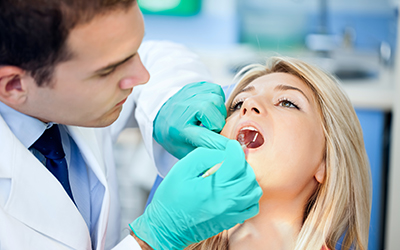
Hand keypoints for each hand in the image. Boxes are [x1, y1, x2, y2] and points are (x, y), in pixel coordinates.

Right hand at [129, 140, 261, 249]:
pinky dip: (249, 195)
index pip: (237, 162)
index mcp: (213, 187)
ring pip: (254, 191)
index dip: (235, 149)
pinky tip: (237, 189)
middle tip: (230, 159)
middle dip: (241, 163)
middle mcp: (226, 202)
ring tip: (234, 174)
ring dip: (248, 178)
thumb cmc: (171, 198)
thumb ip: (206, 156)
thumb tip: (224, 153)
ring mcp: (231, 213)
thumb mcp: (183, 169)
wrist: (166, 226)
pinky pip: (252, 206)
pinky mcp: (231, 221)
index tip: (229, 146)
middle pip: (249, 176)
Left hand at [153, 81, 228, 158]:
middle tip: (212, 129)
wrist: (162, 116)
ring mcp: (188, 94)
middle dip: (218, 122)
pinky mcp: (195, 86)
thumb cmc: (175, 136)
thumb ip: (204, 155)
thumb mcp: (185, 151)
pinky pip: (216, 90)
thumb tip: (225, 158)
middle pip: (210, 110)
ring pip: (215, 99)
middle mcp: (182, 109)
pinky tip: (210, 108)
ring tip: (210, 118)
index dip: (219, 143)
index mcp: (179, 129)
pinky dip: (218, 100)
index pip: (203, 136)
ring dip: (218, 112)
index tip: (232, 148)